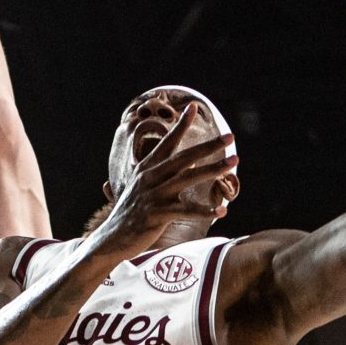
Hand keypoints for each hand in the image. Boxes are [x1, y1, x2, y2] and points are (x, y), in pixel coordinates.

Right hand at [88, 108, 237, 255]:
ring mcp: (154, 195)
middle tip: (230, 136)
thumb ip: (165, 173)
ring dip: (213, 170)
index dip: (180, 125)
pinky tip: (223, 210)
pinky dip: (205, 210)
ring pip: (189, 178)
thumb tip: (191, 163)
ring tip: (233, 163)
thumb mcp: (144, 187)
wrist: (112, 238)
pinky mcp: (158, 214)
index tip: (193, 107)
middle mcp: (150, 177)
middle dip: (208, 146)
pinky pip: (186, 211)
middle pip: (184, 157)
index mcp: (147, 168)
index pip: (167, 142)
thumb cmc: (131, 213)